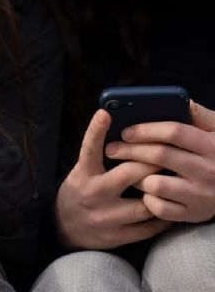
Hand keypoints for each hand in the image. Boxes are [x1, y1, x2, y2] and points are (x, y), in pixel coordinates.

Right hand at [56, 110, 170, 249]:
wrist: (64, 227)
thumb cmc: (78, 191)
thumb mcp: (81, 171)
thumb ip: (98, 158)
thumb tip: (123, 136)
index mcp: (83, 175)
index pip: (89, 149)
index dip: (96, 130)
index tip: (104, 113)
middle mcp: (93, 194)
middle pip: (128, 174)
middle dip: (151, 162)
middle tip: (166, 152)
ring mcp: (106, 217)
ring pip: (144, 204)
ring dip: (160, 191)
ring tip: (172, 181)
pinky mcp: (116, 236)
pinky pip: (148, 228)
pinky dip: (162, 215)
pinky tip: (166, 204)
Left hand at [105, 101, 214, 222]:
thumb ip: (200, 115)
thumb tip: (180, 101)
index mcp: (213, 146)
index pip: (174, 132)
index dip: (146, 129)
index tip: (126, 131)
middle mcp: (208, 171)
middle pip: (160, 155)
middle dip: (130, 150)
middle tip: (112, 148)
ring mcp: (200, 196)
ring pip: (155, 184)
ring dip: (135, 175)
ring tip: (126, 168)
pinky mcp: (193, 215)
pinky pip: (160, 208)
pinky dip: (147, 198)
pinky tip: (144, 189)